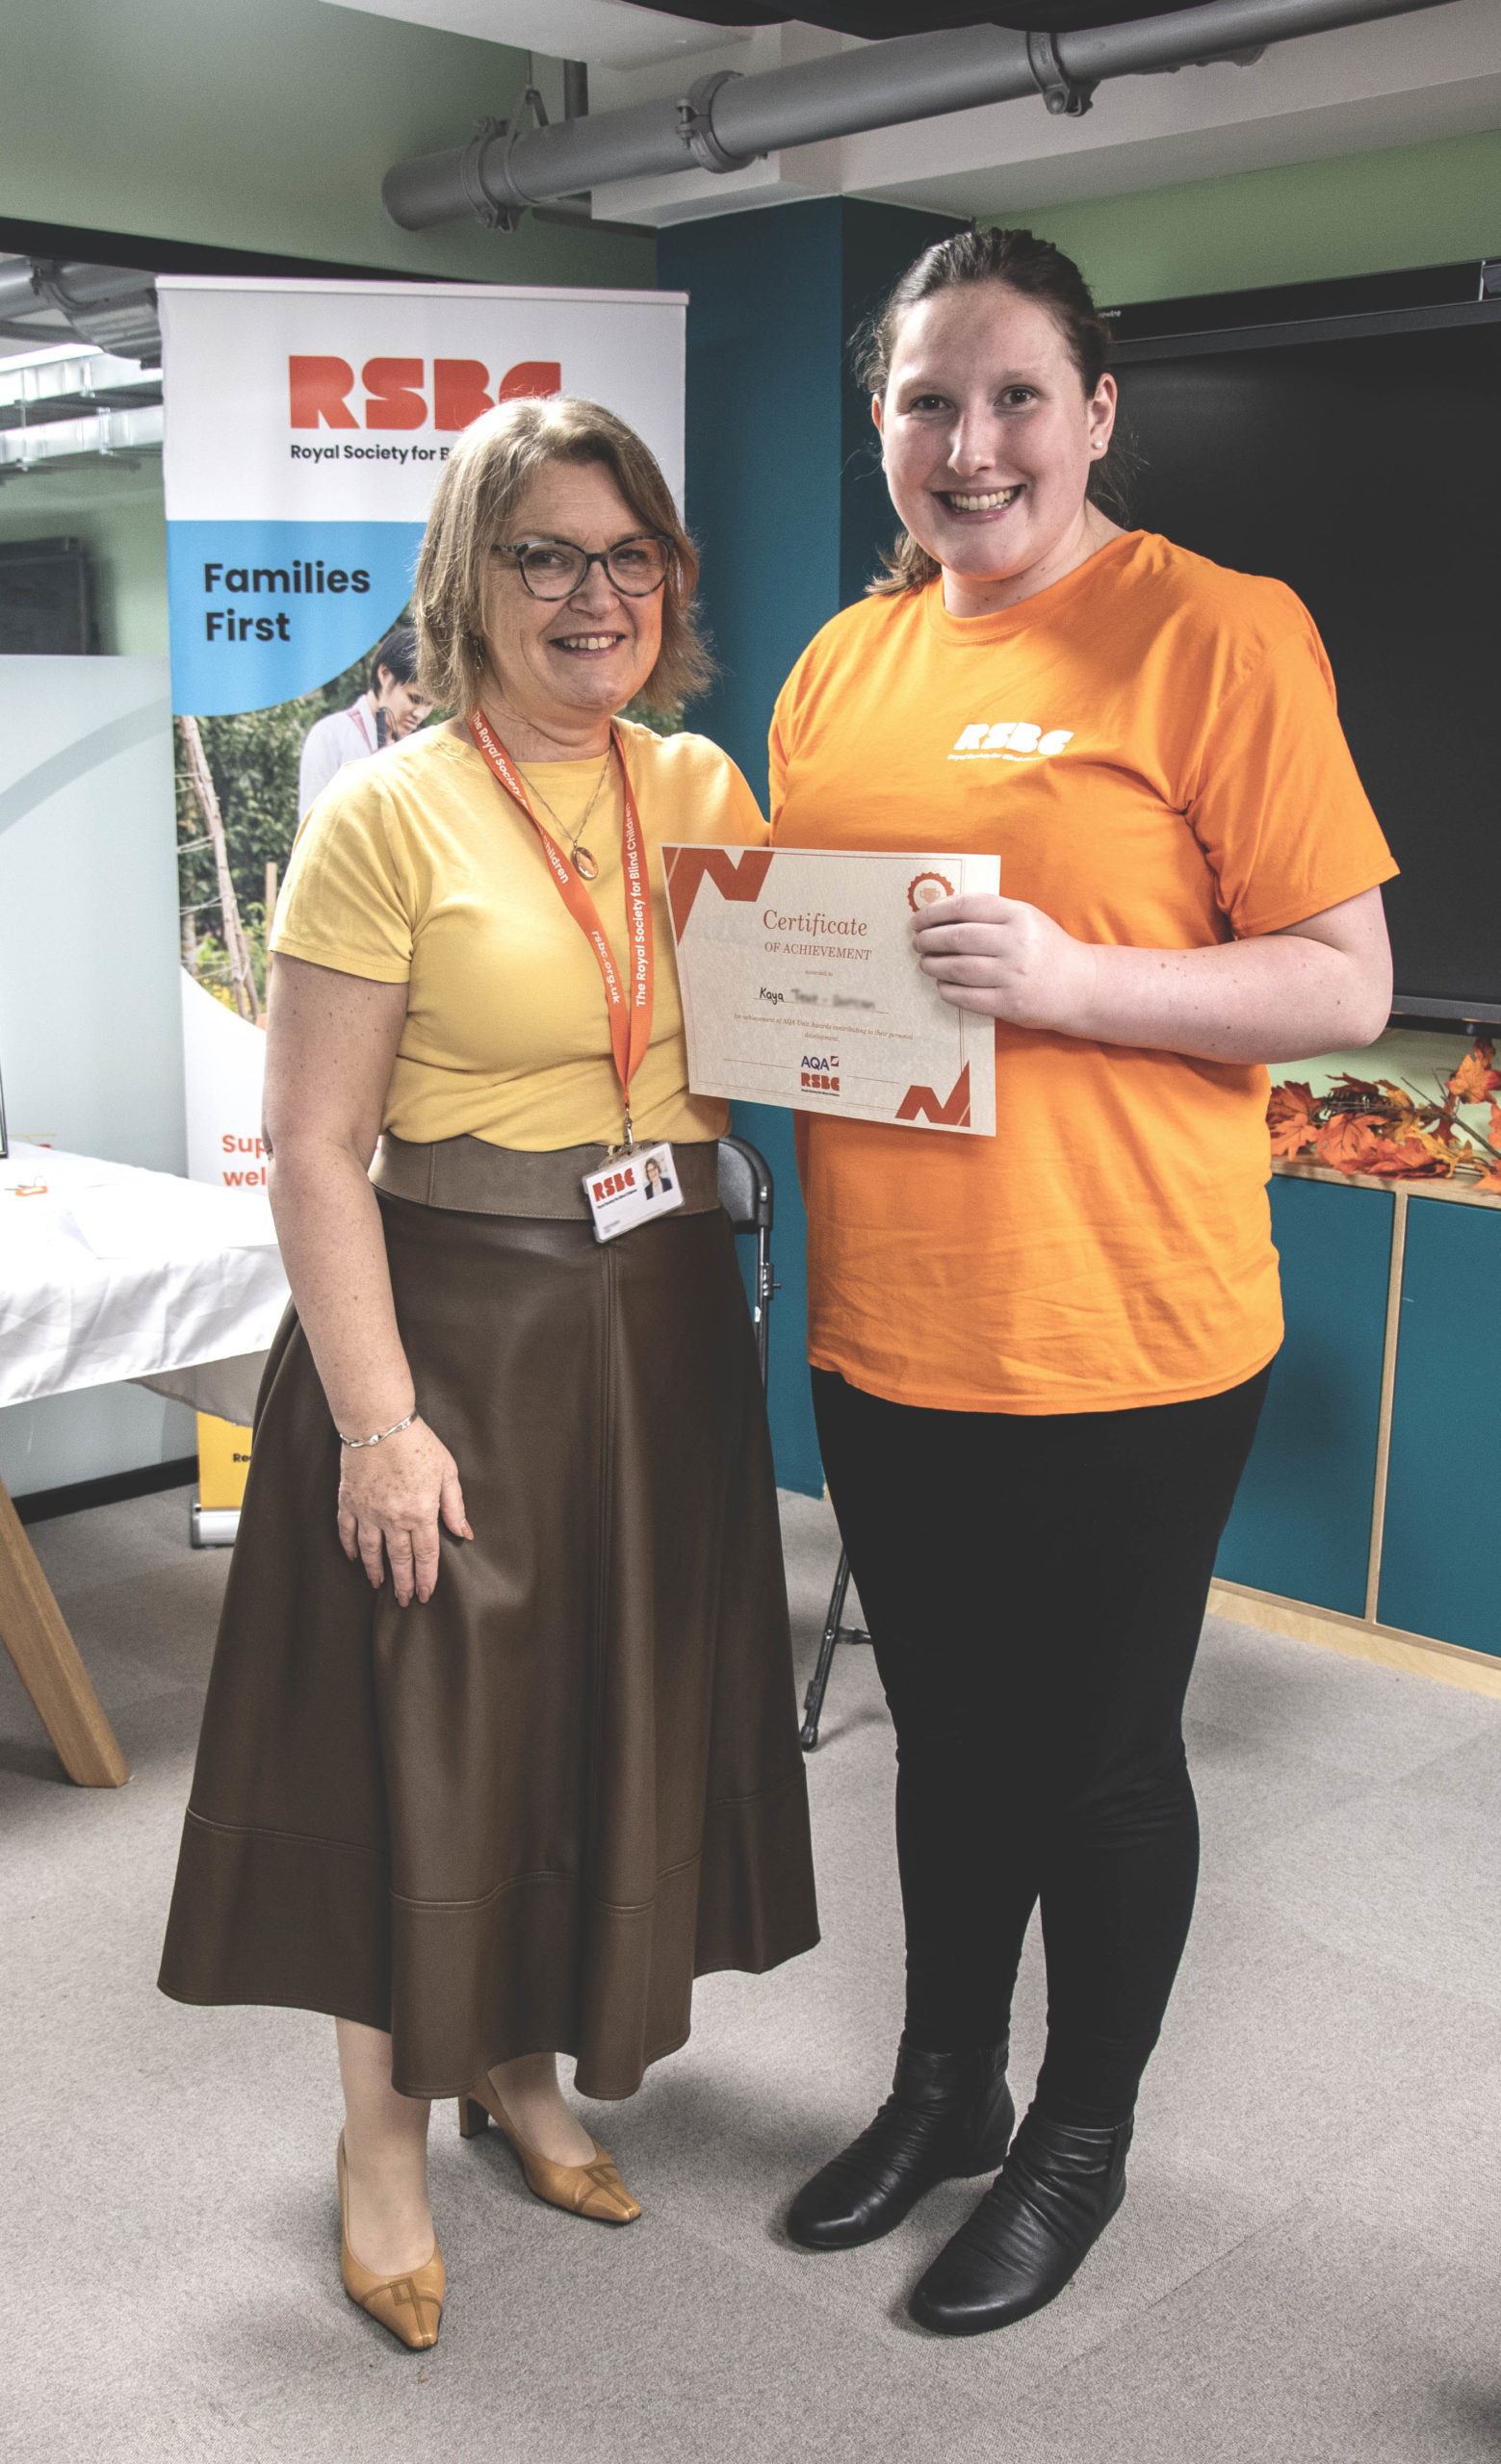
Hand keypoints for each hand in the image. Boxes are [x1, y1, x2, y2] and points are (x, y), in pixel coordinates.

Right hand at [336, 1416, 471, 1606]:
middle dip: (403, 1583)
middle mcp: (393, 1518)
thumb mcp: (447, 1471)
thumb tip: (464, 1532)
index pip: (426, 1554)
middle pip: (399, 1559)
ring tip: (379, 1585)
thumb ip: (454, 1505)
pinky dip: (349, 1547)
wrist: (379, 1423)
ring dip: (376, 1570)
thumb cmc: (417, 1443)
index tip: (426, 1594)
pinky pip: (347, 1531)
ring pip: (371, 1550)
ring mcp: (368, 1511)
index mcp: (421, 1512)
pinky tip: (354, 1558)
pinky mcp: (349, 1501)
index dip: (427, 1577)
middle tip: (405, 1600)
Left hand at [913, 891, 1096, 1032]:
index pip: (966, 906)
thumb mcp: (1026, 919)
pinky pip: (967, 997)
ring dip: (933, 965)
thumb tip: (940, 914)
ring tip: (925, 963)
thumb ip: (990, 913)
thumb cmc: (1045, 949)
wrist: (1081, 985)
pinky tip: (942, 985)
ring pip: (958, 968)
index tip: (917, 920)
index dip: (934, 912)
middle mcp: (1016, 943)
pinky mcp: (1011, 1004)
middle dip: (929, 939)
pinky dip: (948, 990)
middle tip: (917, 943)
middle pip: (957, 937)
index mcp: (1018, 916)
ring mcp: (1013, 975)